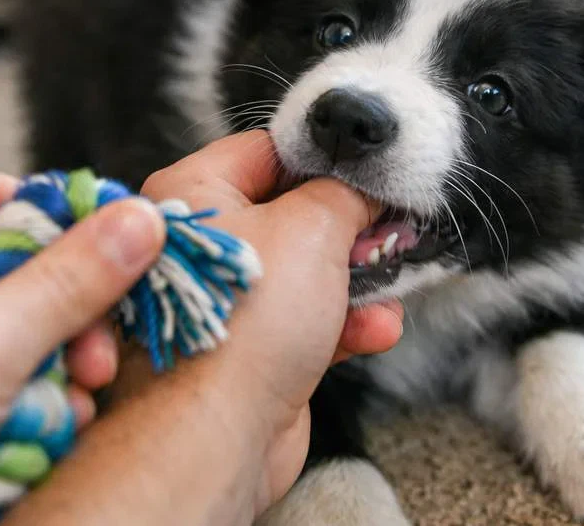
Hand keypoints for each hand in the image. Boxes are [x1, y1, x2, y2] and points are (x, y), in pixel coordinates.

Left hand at [0, 173, 168, 525]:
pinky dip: (8, 425)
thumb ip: (71, 282)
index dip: (79, 229)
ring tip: (42, 427)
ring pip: (9, 347)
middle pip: (20, 279)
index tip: (135, 264)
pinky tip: (13, 456)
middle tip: (92, 371)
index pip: (11, 199)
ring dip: (40, 389)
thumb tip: (141, 220)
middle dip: (64, 332)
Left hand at [5, 131, 403, 525]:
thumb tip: (367, 184)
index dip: (323, 159)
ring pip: (306, 271)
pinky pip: (308, 323)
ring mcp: (227, 301)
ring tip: (390, 279)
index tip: (370, 170)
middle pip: (291, 213)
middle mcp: (202, 246)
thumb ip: (347, 194)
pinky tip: (377, 329)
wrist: (219, 432)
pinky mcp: (251, 350)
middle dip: (349, 226)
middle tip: (390, 226)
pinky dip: (345, 324)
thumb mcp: (313, 228)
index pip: (266, 151)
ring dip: (357, 279)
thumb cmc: (244, 323)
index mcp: (193, 195)